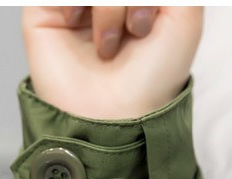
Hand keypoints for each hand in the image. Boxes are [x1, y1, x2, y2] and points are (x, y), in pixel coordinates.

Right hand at [22, 6, 203, 119]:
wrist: (116, 114)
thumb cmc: (153, 74)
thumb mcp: (185, 14)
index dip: (142, 0)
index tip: (146, 18)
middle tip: (139, 27)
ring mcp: (76, 1)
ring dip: (110, 5)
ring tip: (113, 41)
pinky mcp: (46, 8)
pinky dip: (83, 6)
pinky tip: (87, 31)